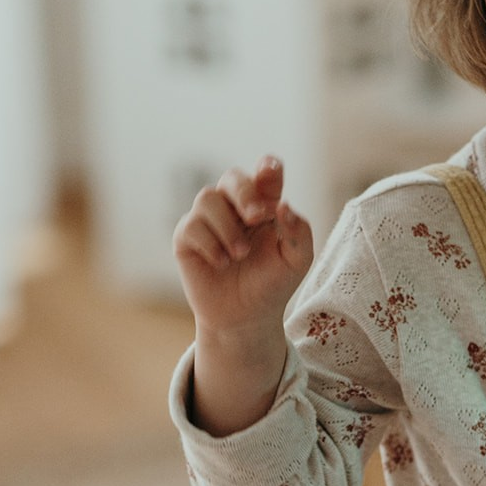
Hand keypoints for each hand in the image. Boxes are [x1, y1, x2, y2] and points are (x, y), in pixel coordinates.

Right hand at [172, 156, 314, 338]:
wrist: (246, 318)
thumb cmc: (273, 284)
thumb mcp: (297, 261)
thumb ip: (298, 231)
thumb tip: (283, 205)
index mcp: (264, 205)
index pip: (265, 175)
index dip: (267, 168)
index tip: (270, 171)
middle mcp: (235, 207)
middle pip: (232, 177)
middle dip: (245, 193)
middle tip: (258, 216)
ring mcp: (208, 220)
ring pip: (207, 197)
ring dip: (227, 226)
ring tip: (239, 254)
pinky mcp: (187, 238)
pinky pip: (191, 225)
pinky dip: (209, 244)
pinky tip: (222, 263)